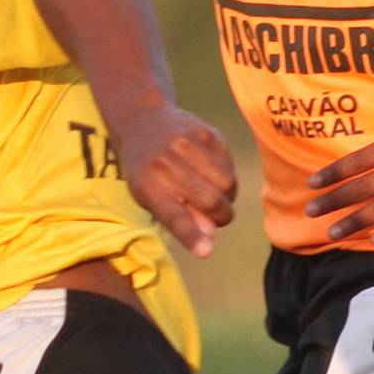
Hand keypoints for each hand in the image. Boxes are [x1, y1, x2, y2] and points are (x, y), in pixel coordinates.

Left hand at [116, 105, 236, 257]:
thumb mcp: (150, 197)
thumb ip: (179, 219)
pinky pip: (230, 165)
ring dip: (227, 197)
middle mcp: (167, 164)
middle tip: (216, 216)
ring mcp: (188, 145)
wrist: (143, 121)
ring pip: (228, 184)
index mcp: (149, 186)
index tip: (205, 251)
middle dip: (221, 216)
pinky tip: (210, 172)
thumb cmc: (147, 170)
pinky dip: (227, 175)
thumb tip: (209, 240)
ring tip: (212, 193)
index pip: (173, 215)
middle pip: (211, 201)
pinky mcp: (207, 132)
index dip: (191, 235)